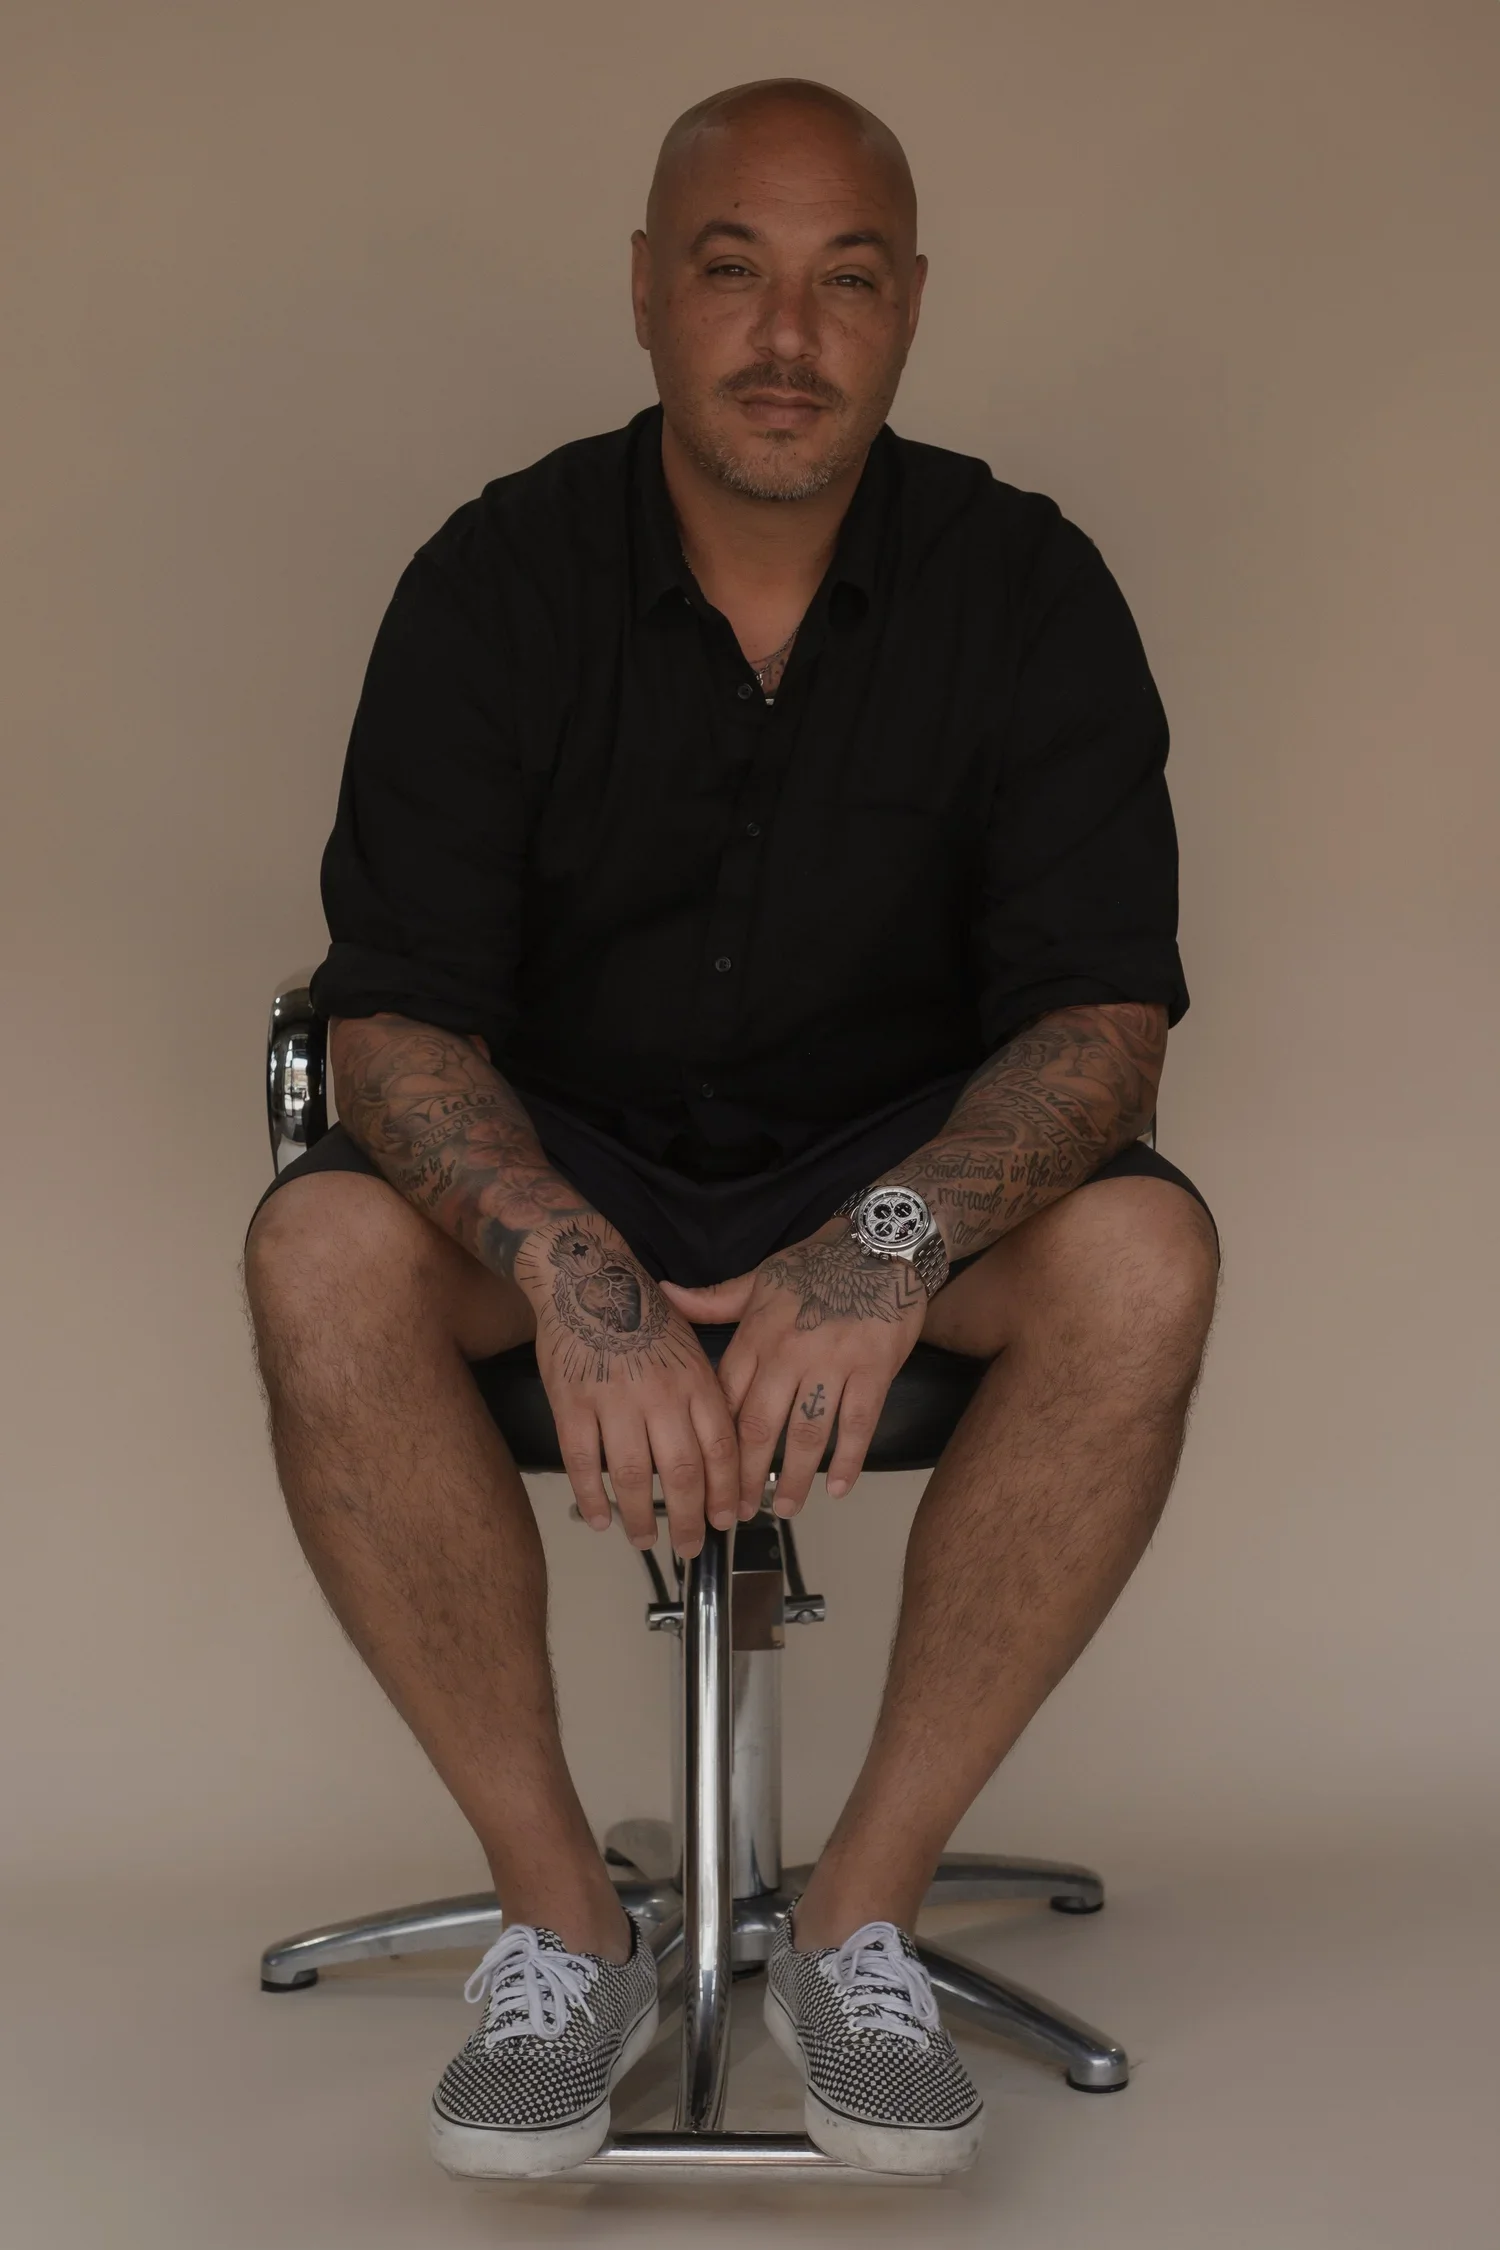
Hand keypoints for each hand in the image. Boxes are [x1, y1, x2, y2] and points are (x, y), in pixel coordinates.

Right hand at [517, 1216, 739, 1559]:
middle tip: (691, 1547)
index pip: (720, 1449)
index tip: (727, 1521)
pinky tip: (600, 1518)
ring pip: (631, 1477)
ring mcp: (614, 1400)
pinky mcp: (572, 1403)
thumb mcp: (691, 1344)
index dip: (726, 1492)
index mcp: (695, 1380)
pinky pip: (583, 1462)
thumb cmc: (644, 1314)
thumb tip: (725, 1452)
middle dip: (690, 1519)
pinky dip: (591, 1497)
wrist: (587, 1276)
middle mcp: (660, 1394)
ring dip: (640, 1517)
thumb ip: (707, 1395)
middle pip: (682, 1473)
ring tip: (644, 1540)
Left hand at [659, 1219, 926, 1518]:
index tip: (704, 1478)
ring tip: (783, 1509)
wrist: (879, 1243)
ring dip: (793, 1479)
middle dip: (745, 1477)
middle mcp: (789, 1354)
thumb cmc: (817, 1263)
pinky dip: (847, 1461)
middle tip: (737, 1513)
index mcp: (756, 1335)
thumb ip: (713, 1301)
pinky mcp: (873, 1369)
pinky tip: (837, 1488)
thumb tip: (665, 1294)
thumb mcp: (758, 1279)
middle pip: (760, 1428)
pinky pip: (857, 1424)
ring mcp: (832, 1364)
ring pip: (806, 1434)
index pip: (726, 1400)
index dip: (713, 1445)